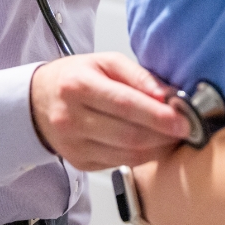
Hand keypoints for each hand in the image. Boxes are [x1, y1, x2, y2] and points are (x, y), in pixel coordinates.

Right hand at [30, 52, 190, 169]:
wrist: (38, 100)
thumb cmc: (75, 76)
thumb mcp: (105, 61)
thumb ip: (138, 75)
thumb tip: (166, 93)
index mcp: (79, 86)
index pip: (125, 103)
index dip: (157, 114)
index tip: (183, 117)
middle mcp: (72, 118)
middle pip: (128, 133)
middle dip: (163, 134)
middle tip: (186, 128)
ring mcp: (74, 145)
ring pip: (125, 154)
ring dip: (157, 148)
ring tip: (174, 136)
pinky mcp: (79, 162)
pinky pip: (118, 163)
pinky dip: (142, 156)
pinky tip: (154, 145)